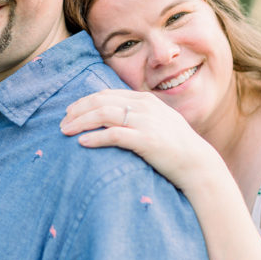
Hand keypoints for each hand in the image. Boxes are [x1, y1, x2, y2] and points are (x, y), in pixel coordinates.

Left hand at [60, 89, 226, 193]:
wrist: (198, 165)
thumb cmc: (175, 147)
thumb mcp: (157, 122)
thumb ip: (137, 115)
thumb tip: (111, 116)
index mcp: (144, 100)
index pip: (106, 94)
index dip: (84, 102)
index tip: (69, 112)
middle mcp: (144, 107)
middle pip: (100, 102)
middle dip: (77, 111)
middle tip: (62, 123)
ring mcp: (146, 122)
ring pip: (103, 115)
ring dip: (80, 122)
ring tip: (65, 131)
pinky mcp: (146, 140)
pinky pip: (113, 135)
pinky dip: (95, 137)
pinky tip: (82, 142)